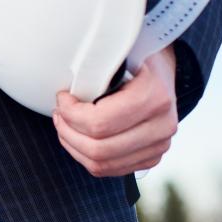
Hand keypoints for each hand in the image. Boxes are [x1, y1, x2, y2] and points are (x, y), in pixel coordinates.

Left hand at [53, 47, 177, 176]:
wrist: (161, 71)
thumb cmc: (134, 59)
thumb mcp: (118, 52)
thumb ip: (96, 65)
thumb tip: (68, 81)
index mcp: (154, 97)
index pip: (99, 122)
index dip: (70, 113)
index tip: (62, 98)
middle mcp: (162, 126)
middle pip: (98, 148)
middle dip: (68, 132)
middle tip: (59, 114)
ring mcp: (160, 145)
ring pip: (101, 164)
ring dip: (73, 146)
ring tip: (64, 125)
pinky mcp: (152, 157)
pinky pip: (109, 169)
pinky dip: (85, 156)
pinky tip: (78, 137)